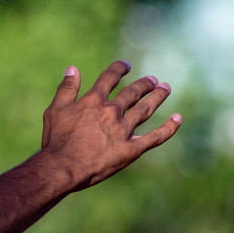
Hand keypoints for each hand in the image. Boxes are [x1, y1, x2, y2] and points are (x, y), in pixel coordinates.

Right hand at [40, 60, 181, 191]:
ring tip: (165, 89)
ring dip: (157, 97)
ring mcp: (123, 130)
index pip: (109, 78)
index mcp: (94, 100)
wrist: (63, 166)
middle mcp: (112, 111)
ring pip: (145, 109)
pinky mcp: (131, 149)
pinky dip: (168, 128)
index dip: (119, 69)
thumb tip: (72, 69)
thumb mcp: (55, 110)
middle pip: (133, 92)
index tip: (126, 66)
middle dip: (144, 84)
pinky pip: (155, 137)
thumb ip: (66, 89)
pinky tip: (178, 119)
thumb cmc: (56, 140)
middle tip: (153, 80)